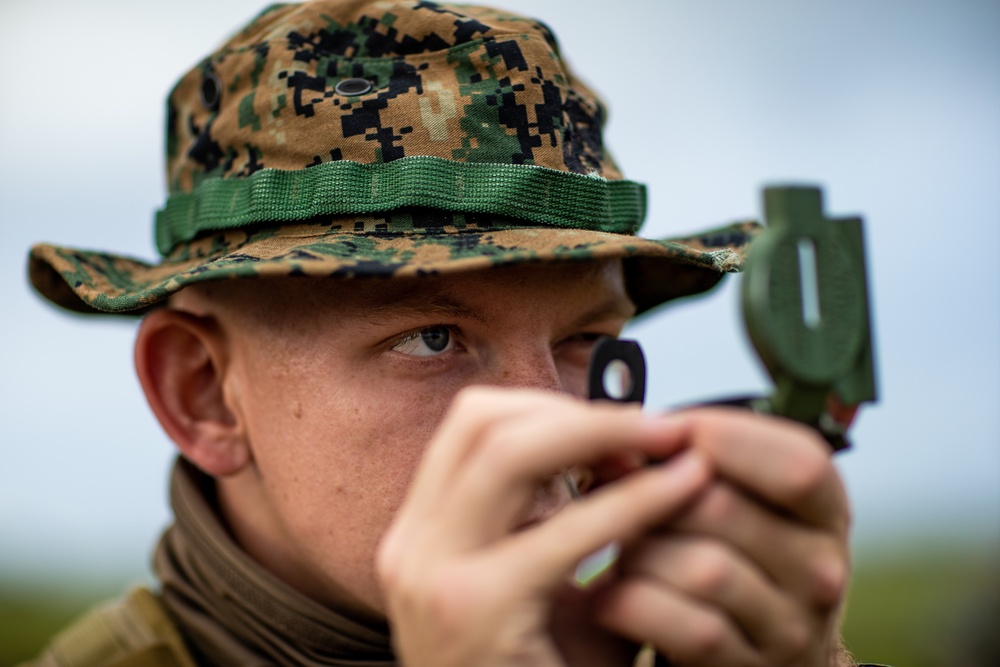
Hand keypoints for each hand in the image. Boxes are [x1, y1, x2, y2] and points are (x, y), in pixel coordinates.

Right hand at [376, 387, 712, 666]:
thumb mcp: (543, 590)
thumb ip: (567, 518)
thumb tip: (632, 447)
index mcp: (421, 535)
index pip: (472, 425)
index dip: (551, 408)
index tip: (621, 426)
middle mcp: (410, 546)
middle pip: (481, 420)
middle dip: (577, 410)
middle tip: (656, 426)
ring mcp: (430, 576)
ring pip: (505, 451)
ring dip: (600, 435)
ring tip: (670, 444)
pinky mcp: (475, 611)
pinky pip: (563, 528)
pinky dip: (631, 498)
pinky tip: (682, 489)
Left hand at [594, 408, 851, 666]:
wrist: (756, 658)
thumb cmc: (733, 558)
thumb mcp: (739, 504)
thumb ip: (696, 463)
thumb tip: (619, 437)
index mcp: (826, 511)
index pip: (798, 462)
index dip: (724, 434)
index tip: (664, 428)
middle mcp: (821, 569)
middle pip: (724, 506)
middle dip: (653, 495)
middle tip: (617, 497)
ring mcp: (791, 626)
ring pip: (701, 567)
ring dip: (639, 553)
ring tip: (619, 549)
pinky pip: (685, 627)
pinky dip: (632, 604)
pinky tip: (610, 595)